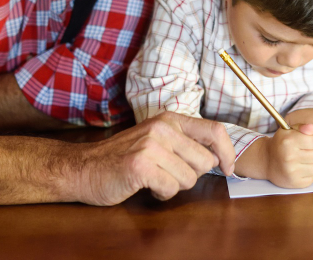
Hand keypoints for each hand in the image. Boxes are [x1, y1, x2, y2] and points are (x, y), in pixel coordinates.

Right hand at [67, 112, 235, 204]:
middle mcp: (163, 128)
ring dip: (174, 186)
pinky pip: (170, 188)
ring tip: (154, 178)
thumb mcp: (157, 139)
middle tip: (169, 174)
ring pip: (190, 179)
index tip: (228, 168)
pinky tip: (146, 185)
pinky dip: (161, 193)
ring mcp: (152, 145)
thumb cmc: (123, 157)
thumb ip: (185, 142)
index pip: (215, 131)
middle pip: (205, 161)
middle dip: (191, 175)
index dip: (228, 152)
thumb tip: (219, 156)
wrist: (84, 168)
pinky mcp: (141, 165)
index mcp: (170, 119)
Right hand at [246, 123, 312, 188]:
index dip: (311, 140)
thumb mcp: (288, 131)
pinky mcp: (294, 183)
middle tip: (305, 151)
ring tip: (302, 161)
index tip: (305, 142)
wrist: (266, 161)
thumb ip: (301, 127)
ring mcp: (291, 171)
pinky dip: (308, 175)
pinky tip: (299, 170)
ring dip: (311, 164)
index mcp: (288, 141)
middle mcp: (289, 156)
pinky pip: (311, 179)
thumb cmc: (280, 144)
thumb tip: (312, 128)